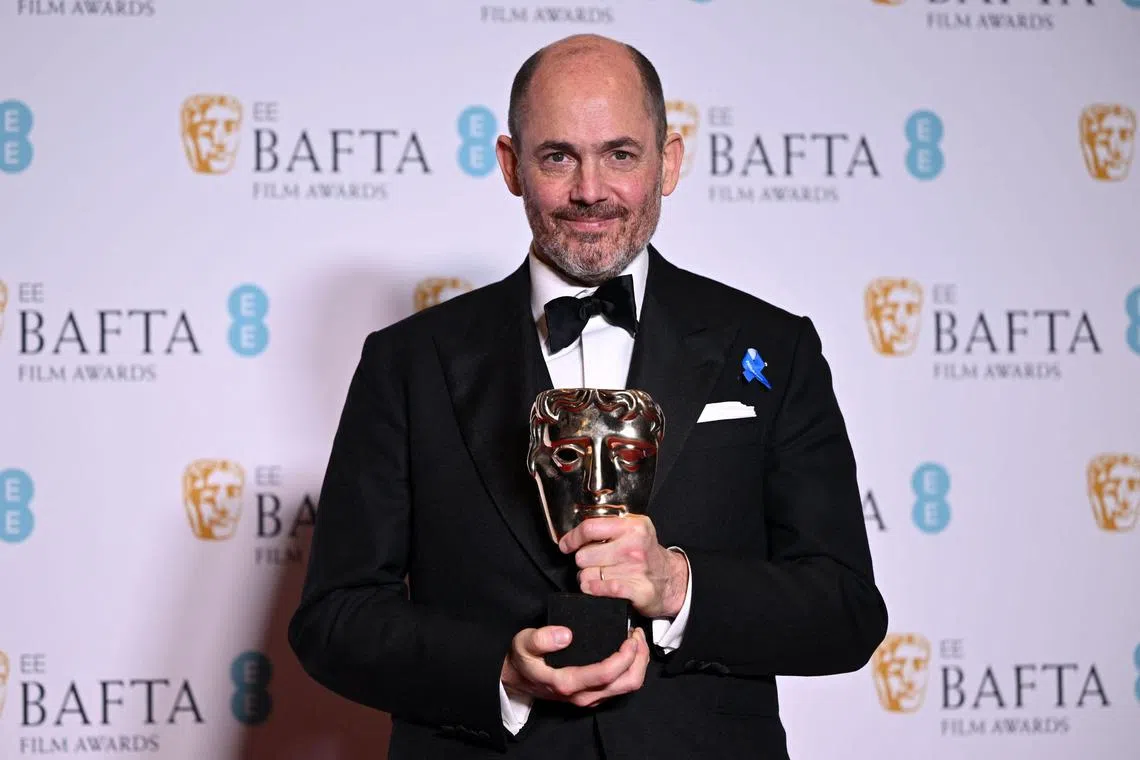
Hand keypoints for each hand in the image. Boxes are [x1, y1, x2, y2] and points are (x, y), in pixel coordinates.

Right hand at [501, 625, 648, 707]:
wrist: (516, 678)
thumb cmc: (522, 659)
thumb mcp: (523, 643)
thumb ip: (541, 638)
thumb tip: (565, 634)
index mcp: (567, 683)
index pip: (607, 674)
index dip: (625, 656)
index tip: (630, 636)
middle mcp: (582, 696)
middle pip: (626, 684)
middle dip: (639, 659)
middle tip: (637, 634)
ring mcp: (589, 698)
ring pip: (627, 687)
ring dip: (638, 664)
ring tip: (636, 640)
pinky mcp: (593, 696)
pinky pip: (620, 687)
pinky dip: (631, 669)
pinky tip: (628, 651)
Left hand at [559, 516, 687, 618]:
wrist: (672, 580)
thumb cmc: (646, 554)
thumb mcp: (634, 530)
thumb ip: (609, 527)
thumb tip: (575, 534)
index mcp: (632, 526)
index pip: (590, 528)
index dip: (572, 538)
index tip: (566, 545)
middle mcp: (634, 545)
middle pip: (584, 555)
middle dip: (583, 562)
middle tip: (594, 563)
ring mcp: (636, 568)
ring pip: (587, 575)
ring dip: (588, 578)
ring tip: (600, 576)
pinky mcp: (637, 590)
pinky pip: (600, 589)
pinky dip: (594, 590)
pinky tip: (598, 587)